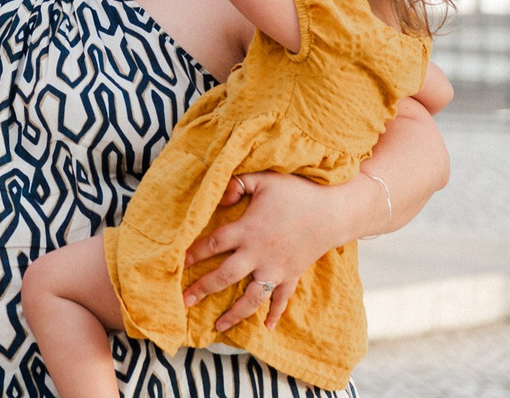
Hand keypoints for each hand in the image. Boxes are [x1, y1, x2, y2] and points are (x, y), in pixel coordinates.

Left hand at [184, 172, 351, 330]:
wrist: (333, 212)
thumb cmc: (297, 192)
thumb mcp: (264, 180)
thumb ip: (237, 185)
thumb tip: (220, 197)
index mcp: (247, 231)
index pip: (212, 245)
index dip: (192, 254)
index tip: (176, 263)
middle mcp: (258, 254)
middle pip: (224, 276)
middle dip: (203, 289)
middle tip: (184, 301)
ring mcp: (275, 269)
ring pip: (251, 297)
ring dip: (234, 313)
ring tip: (218, 325)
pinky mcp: (291, 275)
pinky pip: (281, 299)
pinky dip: (275, 314)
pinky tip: (267, 329)